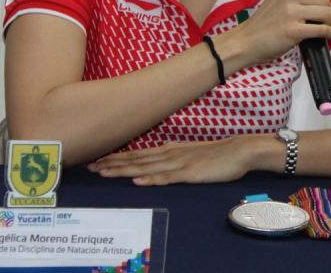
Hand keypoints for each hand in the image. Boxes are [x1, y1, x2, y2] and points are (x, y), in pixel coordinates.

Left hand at [88, 137, 254, 185]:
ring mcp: (179, 163)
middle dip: (112, 164)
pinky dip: (151, 178)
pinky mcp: (190, 173)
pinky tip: (138, 180)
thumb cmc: (218, 154)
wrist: (240, 150)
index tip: (98, 161)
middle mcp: (170, 154)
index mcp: (171, 150)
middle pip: (136, 160)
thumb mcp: (192, 153)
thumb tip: (158, 162)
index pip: (138, 154)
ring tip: (104, 172)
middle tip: (90, 167)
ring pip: (146, 167)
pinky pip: (167, 177)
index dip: (117, 158)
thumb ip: (175, 157)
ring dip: (123, 170)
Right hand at [223, 0, 330, 67]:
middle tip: (326, 21)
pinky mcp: (292, 30)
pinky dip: (329, 32)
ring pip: (327, 12)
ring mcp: (290, 12)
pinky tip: (328, 35)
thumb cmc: (264, 24)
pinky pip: (321, 29)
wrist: (245, 41)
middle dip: (330, 11)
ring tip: (326, 28)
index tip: (323, 7)